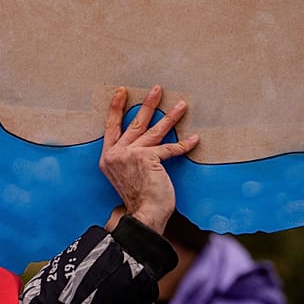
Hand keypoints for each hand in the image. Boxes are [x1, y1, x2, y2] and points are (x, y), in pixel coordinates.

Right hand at [99, 86, 198, 234]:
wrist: (142, 214)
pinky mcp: (148, 157)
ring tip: (182, 105)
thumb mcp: (124, 174)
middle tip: (157, 89)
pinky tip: (195, 139)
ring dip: (170, 116)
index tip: (122, 92)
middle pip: (135, 123)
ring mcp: (131, 154)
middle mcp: (116, 153)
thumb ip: (128, 158)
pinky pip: (170, 148)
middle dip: (148, 104)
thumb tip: (144, 142)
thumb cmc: (137, 198)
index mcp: (108, 157)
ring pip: (155, 130)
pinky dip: (184, 144)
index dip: (116, 108)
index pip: (111, 126)